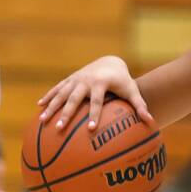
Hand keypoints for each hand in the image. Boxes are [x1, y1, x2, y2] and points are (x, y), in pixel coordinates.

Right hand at [38, 55, 153, 132]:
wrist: (110, 62)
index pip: (96, 101)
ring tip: (43, 121)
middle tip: (60, 129)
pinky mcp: (69, 80)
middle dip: (66, 114)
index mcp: (100, 83)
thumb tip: (151, 122)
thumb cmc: (123, 81)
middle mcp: (85, 80)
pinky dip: (48, 97)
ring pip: (61, 94)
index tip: (90, 129)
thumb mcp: (132, 90)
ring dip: (52, 107)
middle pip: (74, 99)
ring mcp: (75, 79)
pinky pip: (56, 89)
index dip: (93, 114)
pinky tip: (39, 107)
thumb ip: (140, 106)